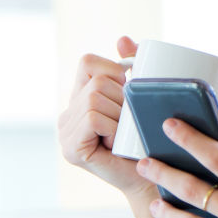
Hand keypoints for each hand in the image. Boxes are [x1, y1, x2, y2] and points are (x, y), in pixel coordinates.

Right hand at [58, 36, 155, 200]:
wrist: (152, 179)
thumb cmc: (148, 139)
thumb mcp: (140, 97)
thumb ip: (130, 68)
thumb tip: (122, 38)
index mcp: (79, 98)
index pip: (87, 62)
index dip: (113, 72)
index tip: (127, 97)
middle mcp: (67, 114)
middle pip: (96, 81)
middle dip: (122, 100)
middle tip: (130, 124)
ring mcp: (65, 132)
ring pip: (95, 98)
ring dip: (120, 116)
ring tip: (125, 136)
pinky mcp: (71, 148)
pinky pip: (93, 117)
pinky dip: (112, 128)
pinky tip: (117, 143)